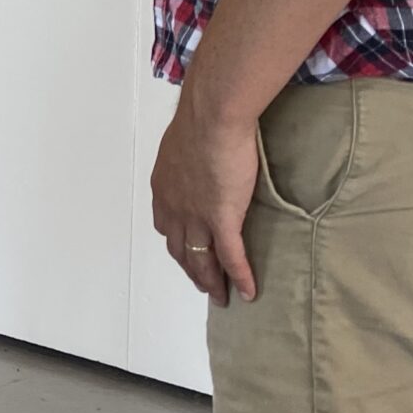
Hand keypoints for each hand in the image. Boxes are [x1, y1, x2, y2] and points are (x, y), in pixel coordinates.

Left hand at [150, 93, 259, 303]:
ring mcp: (196, 216)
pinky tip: (249, 292)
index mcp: (164, 189)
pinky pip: (231, 257)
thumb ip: (188, 158)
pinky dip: (239, 277)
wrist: (212, 117)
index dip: (179, 244)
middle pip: (181, 250)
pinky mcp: (222, 218)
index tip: (187, 254)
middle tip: (203, 283)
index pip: (167, 227)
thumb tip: (199, 155)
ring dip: (211, 281)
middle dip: (192, 269)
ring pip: (202, 260)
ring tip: (220, 296)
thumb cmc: (202, 119)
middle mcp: (174, 208)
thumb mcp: (184, 142)